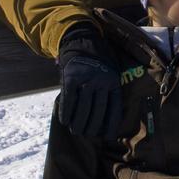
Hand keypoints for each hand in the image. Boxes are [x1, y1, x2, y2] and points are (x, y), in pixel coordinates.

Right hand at [57, 24, 122, 139]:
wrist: (82, 41)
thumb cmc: (98, 62)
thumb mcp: (110, 72)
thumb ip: (108, 90)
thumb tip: (109, 118)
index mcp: (113, 81)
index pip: (114, 108)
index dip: (111, 124)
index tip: (108, 136)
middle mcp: (101, 81)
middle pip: (97, 111)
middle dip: (92, 126)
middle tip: (88, 135)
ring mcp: (85, 79)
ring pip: (82, 108)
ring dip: (79, 123)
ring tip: (77, 131)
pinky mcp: (71, 78)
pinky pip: (68, 101)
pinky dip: (66, 112)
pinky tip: (64, 121)